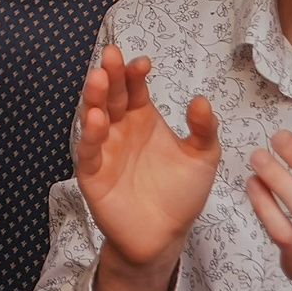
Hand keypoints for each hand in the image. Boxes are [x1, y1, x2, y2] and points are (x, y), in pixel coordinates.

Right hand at [77, 46, 219, 290]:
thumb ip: (204, 130)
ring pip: (94, 116)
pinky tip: (96, 118)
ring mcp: (104, 149)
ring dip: (95, 97)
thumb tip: (200, 99)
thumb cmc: (181, 194)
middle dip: (110, 75)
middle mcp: (120, 129)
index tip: (143, 63)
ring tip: (98, 78)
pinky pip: (88, 150)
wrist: (165, 235)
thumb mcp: (202, 158)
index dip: (135, 74)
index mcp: (142, 119)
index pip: (134, 89)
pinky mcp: (92, 173)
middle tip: (110, 55)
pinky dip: (90, 134)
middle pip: (112, 96)